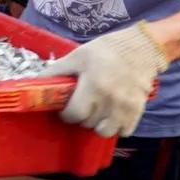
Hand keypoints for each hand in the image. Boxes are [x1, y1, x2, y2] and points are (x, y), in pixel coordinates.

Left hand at [42, 22, 167, 138]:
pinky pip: (124, 132)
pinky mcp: (139, 110)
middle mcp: (111, 99)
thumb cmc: (106, 50)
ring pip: (105, 132)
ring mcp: (126, 107)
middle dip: (80, 117)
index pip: (74, 114)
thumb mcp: (77, 56)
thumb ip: (57, 71)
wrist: (142, 47)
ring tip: (96, 112)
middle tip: (81, 106)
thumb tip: (37, 82)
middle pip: (87, 124)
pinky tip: (111, 115)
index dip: (66, 114)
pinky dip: (116, 127)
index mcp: (94, 84)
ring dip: (97, 125)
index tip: (66, 108)